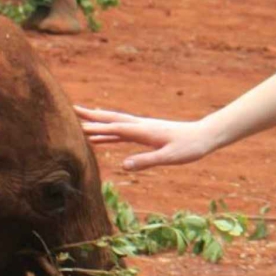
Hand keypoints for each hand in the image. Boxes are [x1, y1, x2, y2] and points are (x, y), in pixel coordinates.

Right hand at [75, 107, 219, 171]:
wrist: (204, 136)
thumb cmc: (188, 148)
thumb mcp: (168, 158)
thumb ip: (146, 161)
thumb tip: (124, 165)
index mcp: (144, 131)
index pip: (116, 129)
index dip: (97, 129)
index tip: (78, 128)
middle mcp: (141, 126)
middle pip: (111, 119)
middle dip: (91, 116)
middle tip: (72, 110)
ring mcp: (143, 128)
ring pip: (115, 123)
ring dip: (98, 122)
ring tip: (80, 122)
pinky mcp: (146, 133)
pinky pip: (122, 131)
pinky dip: (109, 132)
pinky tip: (101, 136)